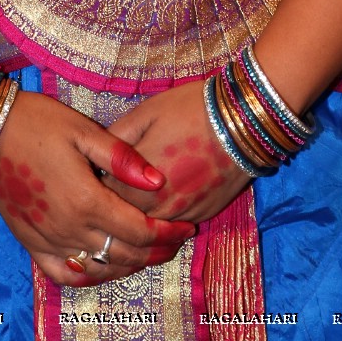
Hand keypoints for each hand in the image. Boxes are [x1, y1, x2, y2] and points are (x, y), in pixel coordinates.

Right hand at [0, 90, 194, 287]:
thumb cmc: (39, 123)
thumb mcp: (84, 131)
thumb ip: (122, 159)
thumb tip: (159, 181)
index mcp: (87, 201)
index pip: (140, 232)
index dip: (168, 233)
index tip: (187, 227)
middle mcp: (69, 229)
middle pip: (124, 255)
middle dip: (157, 252)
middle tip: (176, 240)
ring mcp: (47, 241)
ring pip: (98, 270)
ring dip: (128, 266)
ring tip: (149, 253)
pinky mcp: (30, 243)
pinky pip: (64, 274)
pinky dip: (88, 277)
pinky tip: (101, 267)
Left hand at [103, 80, 251, 224]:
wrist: (242, 119)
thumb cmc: (190, 109)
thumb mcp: (146, 113)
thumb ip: (116, 138)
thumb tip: (98, 155)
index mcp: (137, 182)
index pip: (104, 197)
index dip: (100, 185)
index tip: (100, 174)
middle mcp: (157, 206)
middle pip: (125, 219)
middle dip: (118, 205)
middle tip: (117, 187)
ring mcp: (181, 216)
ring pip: (150, 231)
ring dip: (141, 217)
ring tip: (139, 196)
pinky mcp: (202, 217)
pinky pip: (174, 229)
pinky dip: (166, 221)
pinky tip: (164, 202)